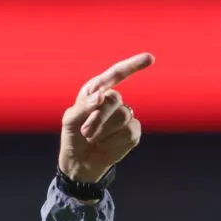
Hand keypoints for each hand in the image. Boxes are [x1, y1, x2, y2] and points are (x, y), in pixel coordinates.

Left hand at [58, 53, 153, 182]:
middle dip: (98, 118)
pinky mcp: (133, 132)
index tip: (150, 58)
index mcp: (96, 90)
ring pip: (123, 116)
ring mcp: (125, 116)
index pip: (116, 74)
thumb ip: (83, 106)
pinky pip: (129, 132)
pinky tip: (105, 145)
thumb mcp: (70, 121)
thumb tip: (102, 95)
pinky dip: (114, 142)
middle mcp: (112, 100)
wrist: (80, 162)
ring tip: (93, 139)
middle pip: (114, 100)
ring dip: (104, 132)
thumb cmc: (73, 137)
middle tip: (85, 132)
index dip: (133, 65)